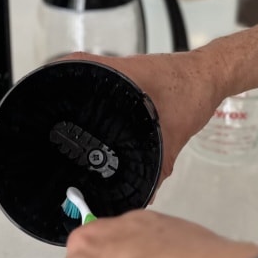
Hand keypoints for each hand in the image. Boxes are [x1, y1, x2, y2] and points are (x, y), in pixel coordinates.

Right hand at [62, 50, 225, 182]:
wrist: (214, 75)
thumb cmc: (195, 88)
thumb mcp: (175, 130)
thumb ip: (160, 164)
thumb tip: (145, 192)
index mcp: (120, 72)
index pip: (75, 65)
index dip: (54, 79)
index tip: (43, 97)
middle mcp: (118, 68)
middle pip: (78, 76)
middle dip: (65, 96)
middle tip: (54, 119)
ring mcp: (126, 72)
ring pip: (95, 82)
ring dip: (85, 98)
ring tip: (73, 122)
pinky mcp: (136, 78)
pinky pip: (112, 89)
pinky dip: (105, 102)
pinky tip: (106, 120)